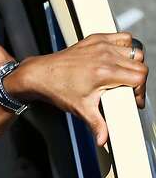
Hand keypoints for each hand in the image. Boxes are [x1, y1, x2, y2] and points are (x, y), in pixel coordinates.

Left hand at [10, 32, 146, 145]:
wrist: (39, 75)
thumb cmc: (57, 90)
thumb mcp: (80, 109)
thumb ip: (97, 124)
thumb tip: (103, 139)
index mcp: (105, 72)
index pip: (139, 77)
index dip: (140, 91)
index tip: (133, 99)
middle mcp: (106, 55)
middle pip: (139, 64)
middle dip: (137, 80)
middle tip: (127, 90)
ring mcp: (101, 45)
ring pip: (133, 50)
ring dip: (133, 63)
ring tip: (123, 75)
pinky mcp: (95, 39)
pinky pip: (121, 38)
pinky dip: (125, 46)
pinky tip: (117, 58)